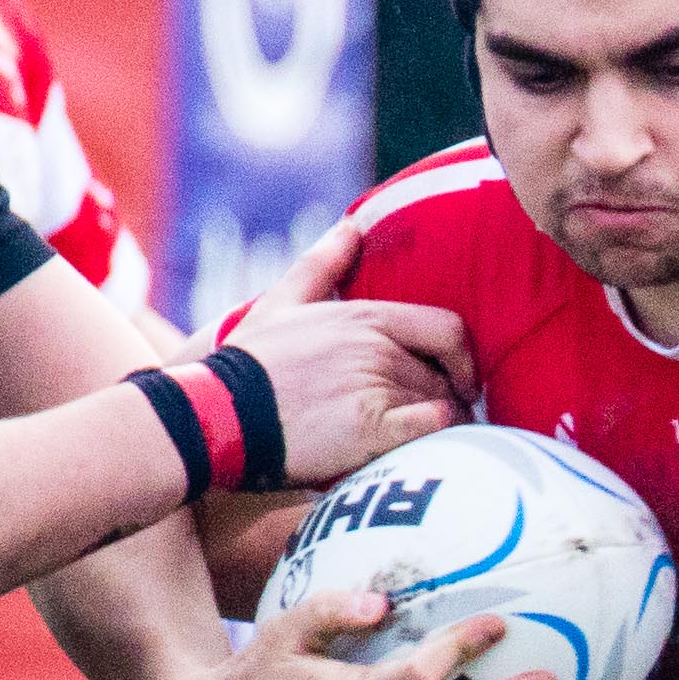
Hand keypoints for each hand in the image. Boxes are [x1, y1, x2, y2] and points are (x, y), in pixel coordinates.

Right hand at [202, 220, 472, 487]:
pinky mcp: (371, 429)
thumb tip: (350, 226)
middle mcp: (376, 347)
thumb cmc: (247, 365)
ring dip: (443, 429)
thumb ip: (322, 265)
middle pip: (445, 377)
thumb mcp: (281, 303)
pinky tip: (427, 453)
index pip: (448, 329)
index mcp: (365, 317)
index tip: (459, 382)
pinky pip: (433, 429)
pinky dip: (441, 439)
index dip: (463, 360)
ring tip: (425, 448)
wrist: (215, 415)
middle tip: (435, 427)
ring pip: (442, 406)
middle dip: (448, 402)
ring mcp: (375, 386)